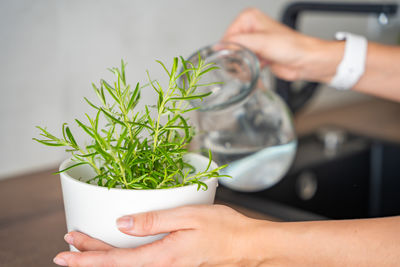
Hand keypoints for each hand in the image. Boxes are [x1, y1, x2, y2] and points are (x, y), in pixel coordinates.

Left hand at [53, 205, 273, 266]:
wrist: (247, 246)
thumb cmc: (223, 229)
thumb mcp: (188, 217)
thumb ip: (153, 221)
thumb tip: (121, 223)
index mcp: (162, 256)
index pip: (115, 261)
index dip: (88, 257)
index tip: (66, 252)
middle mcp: (161, 266)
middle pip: (117, 264)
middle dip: (89, 255)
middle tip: (67, 244)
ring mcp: (167, 265)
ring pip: (126, 263)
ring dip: (102, 255)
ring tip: (83, 246)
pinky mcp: (173, 261)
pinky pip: (139, 260)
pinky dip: (120, 254)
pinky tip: (116, 246)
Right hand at [222, 8, 342, 82]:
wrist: (305, 61)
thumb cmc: (292, 46)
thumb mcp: (261, 42)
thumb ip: (238, 43)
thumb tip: (220, 46)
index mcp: (249, 18)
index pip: (227, 36)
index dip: (229, 49)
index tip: (236, 58)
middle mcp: (250, 29)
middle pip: (230, 47)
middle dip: (236, 58)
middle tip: (246, 63)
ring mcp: (253, 43)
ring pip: (236, 57)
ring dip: (242, 65)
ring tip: (254, 66)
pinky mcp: (257, 55)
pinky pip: (243, 64)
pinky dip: (247, 70)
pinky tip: (256, 70)